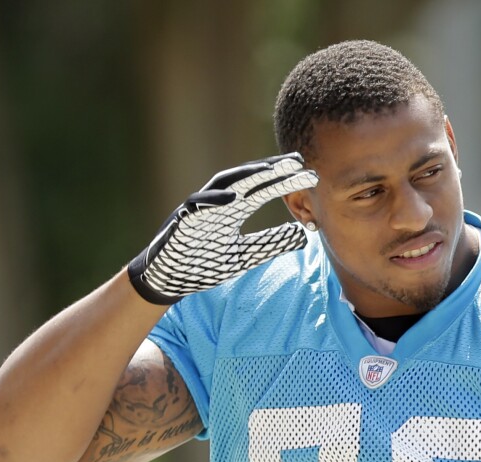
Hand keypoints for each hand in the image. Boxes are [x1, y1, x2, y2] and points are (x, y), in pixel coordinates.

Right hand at [128, 153, 317, 303]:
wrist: (170, 281)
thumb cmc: (204, 264)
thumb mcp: (245, 256)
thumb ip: (270, 244)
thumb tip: (301, 234)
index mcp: (233, 210)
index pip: (263, 190)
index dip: (285, 182)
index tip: (310, 175)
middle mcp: (218, 203)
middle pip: (248, 180)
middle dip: (271, 170)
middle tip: (298, 161)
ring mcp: (200, 209)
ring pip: (223, 184)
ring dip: (246, 176)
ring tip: (271, 170)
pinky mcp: (181, 221)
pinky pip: (196, 206)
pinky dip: (213, 200)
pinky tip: (232, 197)